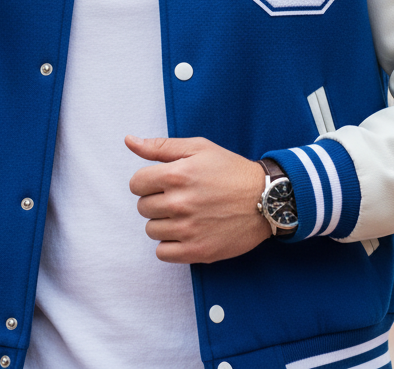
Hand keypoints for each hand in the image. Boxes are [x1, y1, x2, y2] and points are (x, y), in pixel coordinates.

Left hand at [127, 135, 269, 263]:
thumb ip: (160, 147)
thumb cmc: (230, 170)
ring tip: (186, 213)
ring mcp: (188, 229)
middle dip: (156, 200)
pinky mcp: (197, 251)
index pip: (136, 184)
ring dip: (163, 222)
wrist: (265, 199)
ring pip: (151, 230)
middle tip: (179, 196)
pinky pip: (163, 253)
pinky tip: (186, 232)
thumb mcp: (198, 148)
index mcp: (177, 175)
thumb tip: (129, 141)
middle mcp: (179, 203)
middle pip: (143, 207)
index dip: (147, 181)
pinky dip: (170, 244)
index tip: (162, 182)